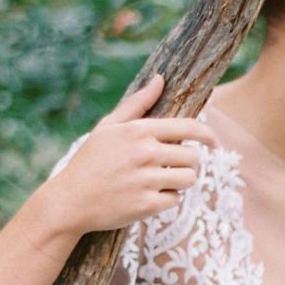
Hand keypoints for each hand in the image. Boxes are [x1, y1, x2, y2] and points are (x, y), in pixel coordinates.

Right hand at [43, 71, 218, 237]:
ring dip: (180, 181)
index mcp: (138, 130)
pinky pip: (175, 200)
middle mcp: (145, 153)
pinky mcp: (147, 205)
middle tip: (172, 166)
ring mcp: (147, 180)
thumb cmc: (91, 161)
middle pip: (193, 156)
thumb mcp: (108, 127)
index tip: (213, 141)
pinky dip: (166, 199)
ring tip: (161, 181)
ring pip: (189, 179)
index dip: (207, 134)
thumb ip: (138, 103)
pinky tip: (147, 196)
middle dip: (188, 162)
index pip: (188, 127)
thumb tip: (160, 79)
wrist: (70, 201)